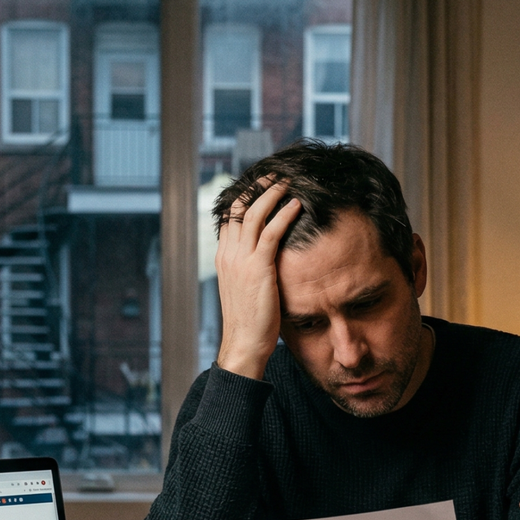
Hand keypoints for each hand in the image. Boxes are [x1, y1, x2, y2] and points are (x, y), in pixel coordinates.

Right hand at [214, 178, 302, 379]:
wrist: (244, 343)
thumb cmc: (250, 321)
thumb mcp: (245, 288)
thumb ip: (251, 268)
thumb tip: (268, 257)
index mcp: (223, 257)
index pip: (229, 217)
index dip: (244, 197)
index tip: (261, 185)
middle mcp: (228, 254)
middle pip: (238, 208)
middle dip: (256, 187)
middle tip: (274, 176)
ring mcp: (240, 260)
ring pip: (253, 214)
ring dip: (271, 194)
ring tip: (286, 182)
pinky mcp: (258, 268)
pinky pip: (271, 232)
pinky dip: (284, 214)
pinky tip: (296, 205)